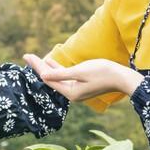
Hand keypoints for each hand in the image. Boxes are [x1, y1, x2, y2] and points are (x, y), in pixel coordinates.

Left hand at [23, 53, 142, 101]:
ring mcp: (77, 90)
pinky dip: (58, 70)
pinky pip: (65, 77)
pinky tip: (52, 63)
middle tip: (27, 55)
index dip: (37, 66)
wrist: (122, 78)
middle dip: (39, 67)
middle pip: (51, 78)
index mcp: (70, 92)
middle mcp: (72, 94)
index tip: (27, 56)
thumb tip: (43, 76)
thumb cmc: (102, 72)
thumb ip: (61, 74)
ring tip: (37, 59)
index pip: (48, 78)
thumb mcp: (80, 71)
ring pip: (58, 78)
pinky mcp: (83, 85)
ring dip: (48, 68)